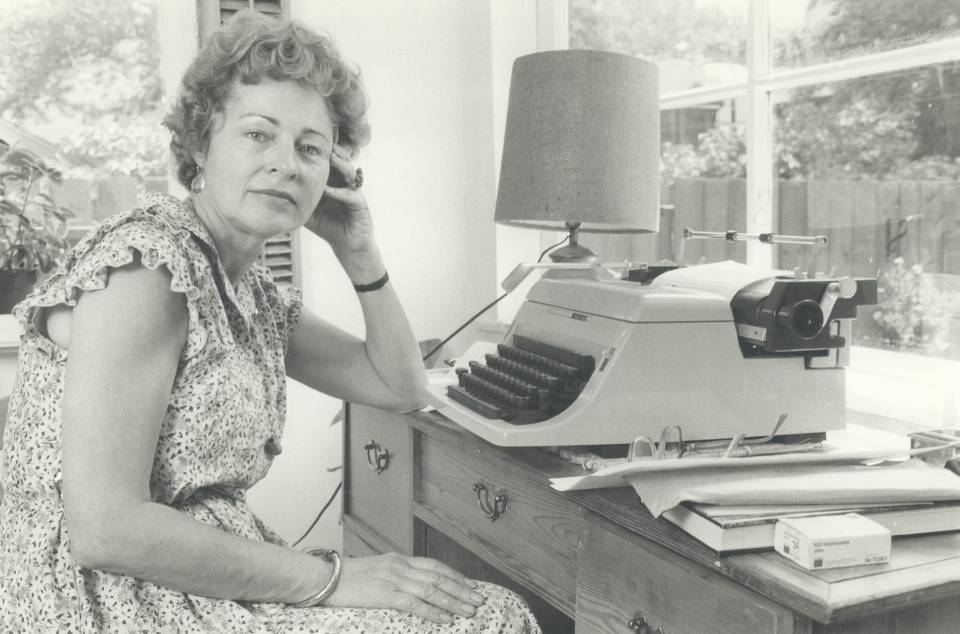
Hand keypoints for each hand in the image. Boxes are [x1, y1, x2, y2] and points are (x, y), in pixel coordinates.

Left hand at [305, 144, 372, 257]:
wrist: (346, 244)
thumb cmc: (327, 226)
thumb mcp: (308, 209)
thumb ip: (295, 197)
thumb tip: (273, 189)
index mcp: (333, 181)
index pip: (327, 161)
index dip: (319, 152)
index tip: (304, 142)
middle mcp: (344, 183)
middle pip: (341, 160)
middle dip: (332, 150)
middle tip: (318, 143)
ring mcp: (353, 191)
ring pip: (349, 171)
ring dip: (339, 164)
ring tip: (329, 158)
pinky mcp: (360, 204)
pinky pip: (350, 194)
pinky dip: (339, 191)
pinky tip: (328, 190)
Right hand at [323, 553, 485, 623]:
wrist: (323, 577)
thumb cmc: (345, 578)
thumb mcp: (375, 571)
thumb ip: (394, 576)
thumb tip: (410, 587)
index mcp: (398, 560)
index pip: (434, 566)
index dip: (455, 576)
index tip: (470, 586)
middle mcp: (400, 566)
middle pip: (439, 577)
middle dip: (462, 589)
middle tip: (479, 600)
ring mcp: (393, 579)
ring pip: (432, 590)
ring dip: (454, 601)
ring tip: (470, 611)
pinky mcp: (385, 594)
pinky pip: (415, 604)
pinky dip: (433, 612)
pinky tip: (446, 619)